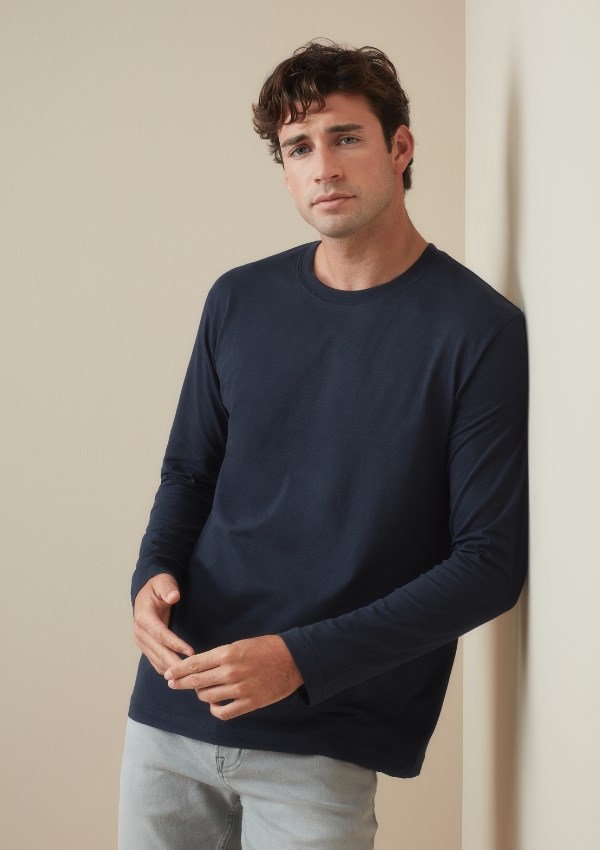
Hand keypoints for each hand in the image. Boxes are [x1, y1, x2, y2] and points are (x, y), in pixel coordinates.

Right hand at [133, 573, 194, 674]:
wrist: (146, 593)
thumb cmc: (157, 587)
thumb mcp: (163, 582)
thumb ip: (168, 588)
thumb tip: (173, 596)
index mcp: (143, 617)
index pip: (161, 634)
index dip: (175, 644)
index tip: (191, 652)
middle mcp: (139, 632)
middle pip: (158, 651)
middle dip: (175, 663)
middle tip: (192, 672)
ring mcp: (141, 641)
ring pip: (156, 660)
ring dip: (171, 669)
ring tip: (189, 676)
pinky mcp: (145, 646)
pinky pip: (155, 661)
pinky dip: (167, 668)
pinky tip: (180, 674)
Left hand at [164, 635, 302, 719]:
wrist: (294, 659)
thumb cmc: (267, 648)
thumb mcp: (241, 644)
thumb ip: (220, 656)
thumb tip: (200, 666)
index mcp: (228, 653)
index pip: (195, 663)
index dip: (178, 670)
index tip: (168, 674)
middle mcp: (230, 671)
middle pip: (197, 681)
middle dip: (181, 683)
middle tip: (172, 684)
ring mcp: (240, 689)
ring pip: (207, 697)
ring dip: (201, 695)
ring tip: (200, 692)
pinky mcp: (249, 703)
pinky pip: (223, 712)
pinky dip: (215, 710)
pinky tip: (215, 705)